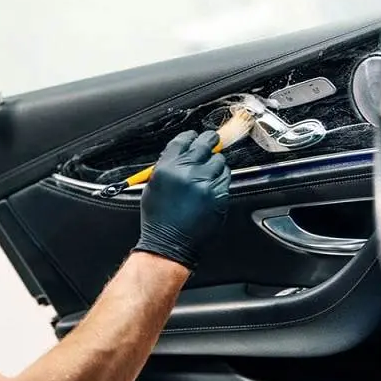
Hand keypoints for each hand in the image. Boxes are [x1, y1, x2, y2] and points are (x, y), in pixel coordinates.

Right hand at [132, 130, 230, 269]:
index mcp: (167, 167)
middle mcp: (187, 172)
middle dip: (210, 140)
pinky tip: (214, 185)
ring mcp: (205, 183)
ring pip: (219, 160)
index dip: (192, 136)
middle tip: (212, 140)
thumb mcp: (153, 185)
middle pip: (205, 143)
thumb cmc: (159, 218)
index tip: (196, 136)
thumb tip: (183, 152)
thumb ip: (167, 165)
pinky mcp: (219, 195)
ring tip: (209, 171)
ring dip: (216, 163)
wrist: (169, 244)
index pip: (184, 139)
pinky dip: (221, 178)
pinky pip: (226, 178)